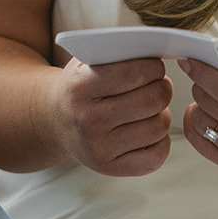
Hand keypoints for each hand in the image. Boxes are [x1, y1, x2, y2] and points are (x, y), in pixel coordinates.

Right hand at [46, 56, 172, 175]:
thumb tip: (158, 50)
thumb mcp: (87, 62)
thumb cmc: (81, 85)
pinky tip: (147, 129)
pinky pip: (156, 156)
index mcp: (81, 87)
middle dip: (162, 87)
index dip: (153, 66)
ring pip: (159, 126)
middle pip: (153, 99)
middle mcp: (88, 120)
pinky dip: (160, 141)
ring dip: (161, 113)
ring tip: (149, 107)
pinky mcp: (109, 168)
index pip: (133, 72)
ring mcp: (98, 148)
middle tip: (157, 84)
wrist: (55, 121)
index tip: (154, 66)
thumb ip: (117, 52)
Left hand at [179, 59, 217, 176]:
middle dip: (201, 84)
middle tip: (203, 73)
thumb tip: (209, 54)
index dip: (205, 74)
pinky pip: (200, 142)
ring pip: (202, 121)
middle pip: (213, 104)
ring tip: (210, 94)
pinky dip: (195, 123)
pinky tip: (203, 111)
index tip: (190, 61)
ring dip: (199, 103)